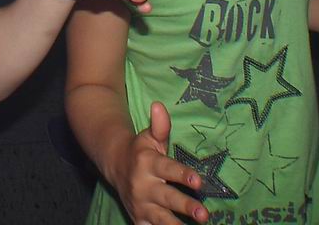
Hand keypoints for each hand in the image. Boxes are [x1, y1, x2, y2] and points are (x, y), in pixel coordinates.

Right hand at [111, 102, 206, 224]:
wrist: (115, 166)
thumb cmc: (141, 151)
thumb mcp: (149, 137)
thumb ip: (160, 126)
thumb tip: (159, 105)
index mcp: (148, 163)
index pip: (168, 169)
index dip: (182, 175)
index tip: (198, 181)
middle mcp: (144, 185)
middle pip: (167, 197)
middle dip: (185, 206)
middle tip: (203, 214)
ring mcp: (141, 204)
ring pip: (161, 218)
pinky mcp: (139, 218)